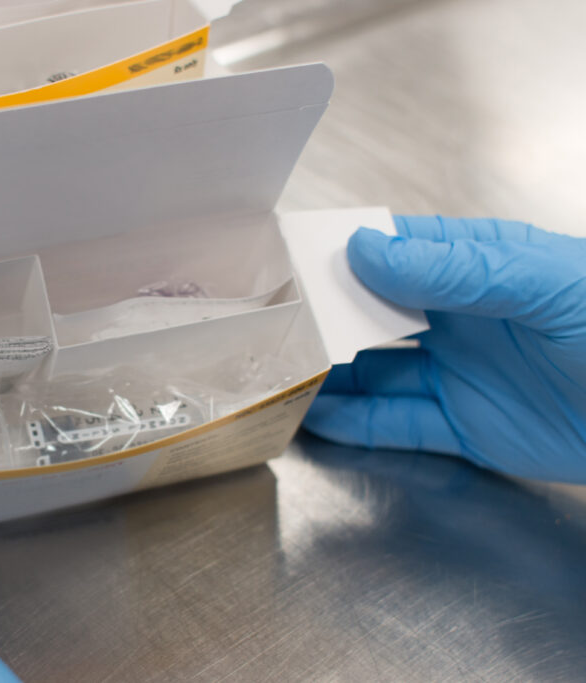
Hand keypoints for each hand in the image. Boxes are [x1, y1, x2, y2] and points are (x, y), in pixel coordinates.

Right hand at [303, 216, 585, 482]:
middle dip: (320, 320)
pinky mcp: (462, 427)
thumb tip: (364, 251)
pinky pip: (395, 425)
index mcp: (473, 265)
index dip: (337, 255)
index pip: (390, 252)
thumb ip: (454, 269)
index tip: (285, 262)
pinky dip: (354, 425)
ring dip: (327, 375)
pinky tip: (317, 419)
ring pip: (372, 374)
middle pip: (369, 316)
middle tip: (266, 328)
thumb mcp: (542, 282)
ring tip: (277, 375)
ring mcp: (454, 374)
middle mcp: (454, 318)